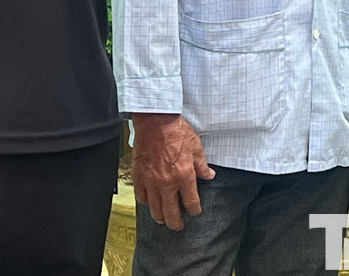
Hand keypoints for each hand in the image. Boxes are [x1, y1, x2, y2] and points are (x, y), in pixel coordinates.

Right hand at [130, 114, 214, 232]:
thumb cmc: (176, 131)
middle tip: (178, 226)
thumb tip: (209, 175)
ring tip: (163, 219)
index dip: (194, 210)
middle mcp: (167, 183)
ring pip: (154, 208)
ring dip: (160, 216)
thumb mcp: (196, 147)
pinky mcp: (139, 176)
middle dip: (176, 223)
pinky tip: (150, 202)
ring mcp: (151, 181)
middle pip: (170, 212)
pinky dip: (146, 202)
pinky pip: (141, 196)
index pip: (190, 202)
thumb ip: (202, 165)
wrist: (156, 122)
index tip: (195, 212)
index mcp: (184, 176)